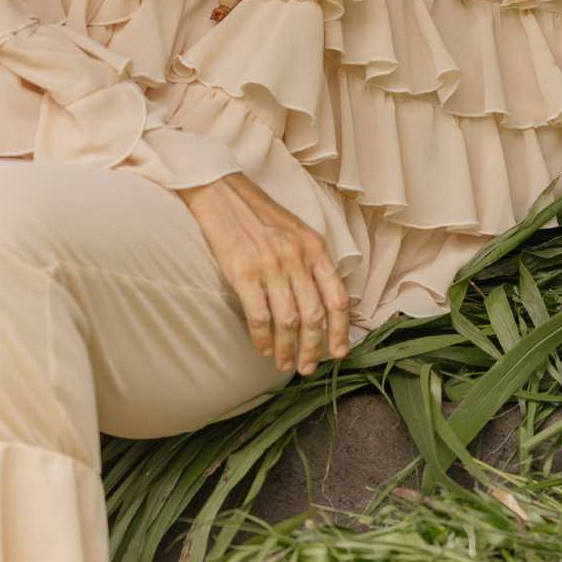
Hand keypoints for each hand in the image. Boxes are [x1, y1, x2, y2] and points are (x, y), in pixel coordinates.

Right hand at [176, 173, 350, 376]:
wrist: (221, 193)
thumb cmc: (258, 215)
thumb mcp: (296, 231)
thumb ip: (312, 262)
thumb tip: (322, 300)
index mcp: (315, 247)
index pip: (337, 297)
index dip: (340, 330)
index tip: (339, 352)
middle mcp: (297, 257)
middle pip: (314, 316)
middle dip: (313, 348)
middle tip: (307, 368)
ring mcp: (271, 265)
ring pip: (288, 320)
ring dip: (288, 348)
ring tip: (285, 363)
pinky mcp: (243, 272)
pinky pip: (259, 315)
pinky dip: (263, 337)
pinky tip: (264, 347)